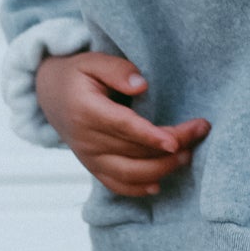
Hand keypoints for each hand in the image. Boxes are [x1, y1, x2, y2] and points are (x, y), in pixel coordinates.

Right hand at [35, 52, 209, 197]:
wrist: (49, 96)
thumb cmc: (76, 75)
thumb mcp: (92, 61)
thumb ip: (117, 70)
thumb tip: (142, 85)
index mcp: (86, 111)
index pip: (123, 127)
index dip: (151, 136)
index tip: (176, 140)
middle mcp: (86, 139)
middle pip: (133, 151)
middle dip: (171, 147)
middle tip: (199, 133)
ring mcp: (88, 158)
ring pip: (128, 174)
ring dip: (161, 169)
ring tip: (187, 156)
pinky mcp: (92, 168)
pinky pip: (116, 185)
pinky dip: (138, 189)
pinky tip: (159, 183)